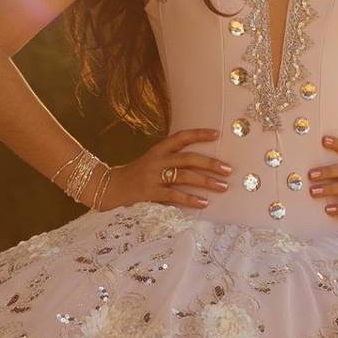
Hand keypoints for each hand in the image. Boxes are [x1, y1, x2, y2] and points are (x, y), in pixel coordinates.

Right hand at [101, 127, 230, 211]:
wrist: (108, 187)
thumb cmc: (135, 175)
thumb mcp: (151, 162)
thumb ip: (170, 161)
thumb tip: (198, 166)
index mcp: (158, 150)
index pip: (181, 137)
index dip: (199, 134)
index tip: (217, 134)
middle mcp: (157, 160)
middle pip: (188, 158)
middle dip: (210, 163)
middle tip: (228, 169)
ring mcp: (153, 176)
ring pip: (184, 176)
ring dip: (205, 182)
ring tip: (222, 186)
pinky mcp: (150, 193)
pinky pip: (174, 196)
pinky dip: (190, 199)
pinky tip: (203, 203)